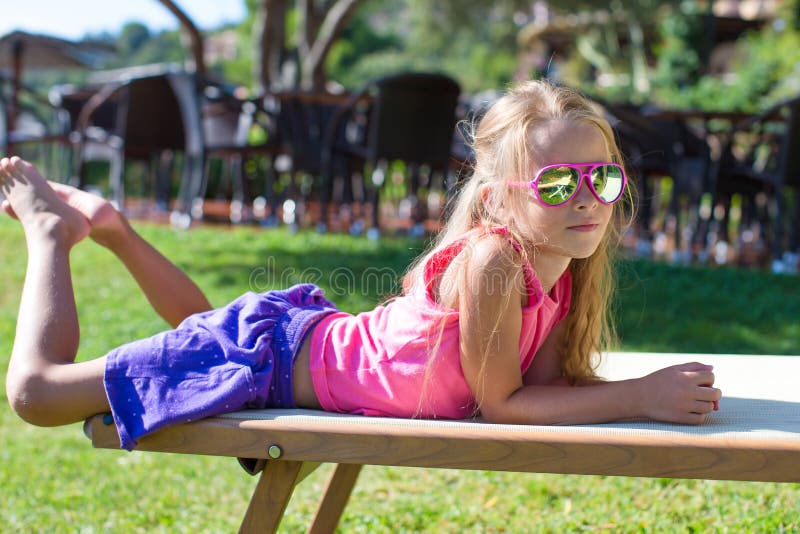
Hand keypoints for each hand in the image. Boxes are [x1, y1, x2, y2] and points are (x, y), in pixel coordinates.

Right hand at [3, 181, 125, 247]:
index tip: (13, 174)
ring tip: (4, 205)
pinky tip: (15, 214)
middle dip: (21, 189)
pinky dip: (28, 214)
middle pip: (38, 192)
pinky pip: (40, 215)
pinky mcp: (60, 220)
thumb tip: (94, 218)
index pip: (47, 185)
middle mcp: (63, 200)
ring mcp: (61, 209)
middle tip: (2, 183)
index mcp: (69, 195)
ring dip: (21, 203)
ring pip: (37, 204)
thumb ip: (96, 213)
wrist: (113, 229)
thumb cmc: (108, 220)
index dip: (31, 179)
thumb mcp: (102, 215)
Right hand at [638, 362, 721, 424]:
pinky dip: (698, 415)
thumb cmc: (657, 381)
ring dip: (706, 405)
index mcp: (685, 377)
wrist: (639, 396)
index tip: (701, 382)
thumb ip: (693, 366)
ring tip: (696, 402)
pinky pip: (700, 419)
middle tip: (705, 394)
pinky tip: (691, 411)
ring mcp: (684, 406)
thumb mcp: (673, 369)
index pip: (711, 377)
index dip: (709, 380)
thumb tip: (713, 369)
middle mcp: (686, 391)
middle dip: (714, 394)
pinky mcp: (680, 417)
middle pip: (715, 394)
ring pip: (709, 407)